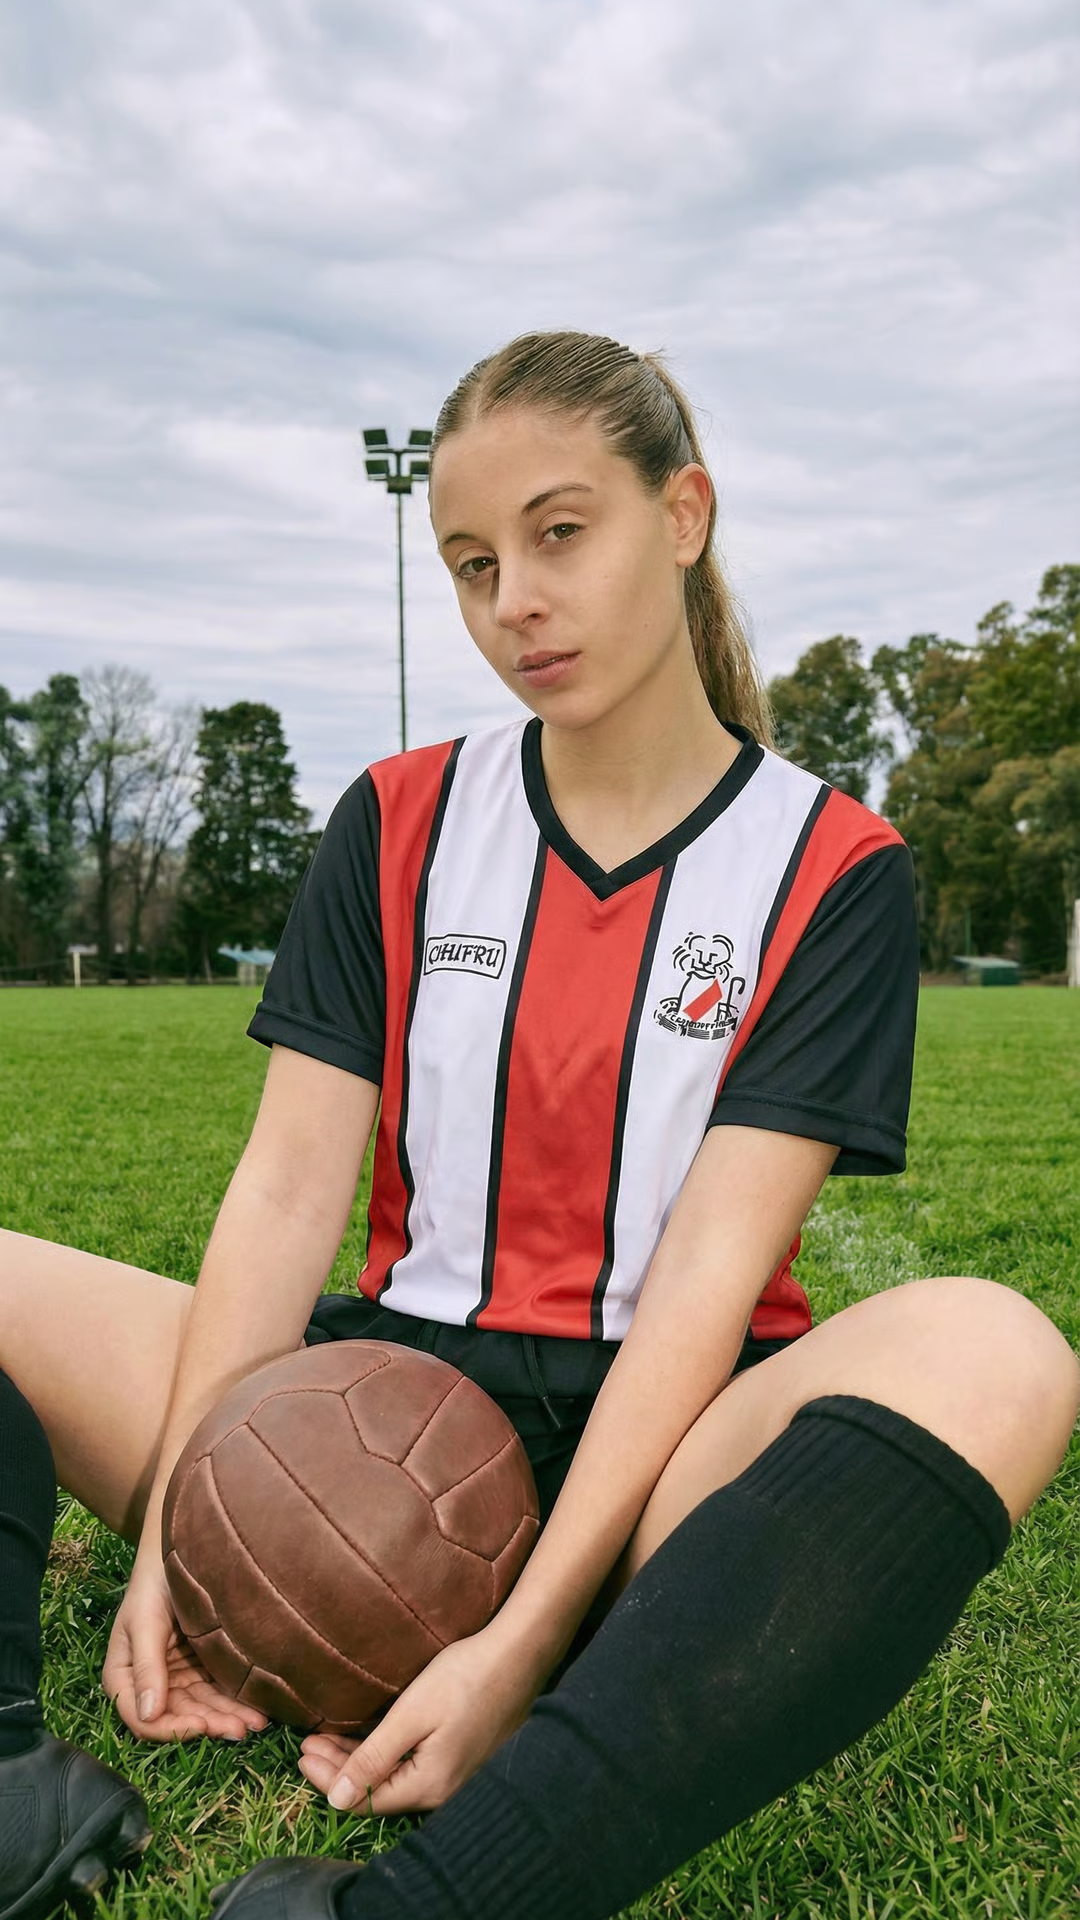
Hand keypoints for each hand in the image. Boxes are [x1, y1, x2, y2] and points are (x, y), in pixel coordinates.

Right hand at [103, 1553, 267, 1742]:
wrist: (177, 1550)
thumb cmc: (153, 1582)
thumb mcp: (145, 1621)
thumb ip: (147, 1666)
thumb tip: (148, 1714)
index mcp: (124, 1675)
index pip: (141, 1717)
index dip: (170, 1728)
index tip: (199, 1725)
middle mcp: (150, 1682)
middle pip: (178, 1715)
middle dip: (209, 1723)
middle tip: (240, 1728)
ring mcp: (176, 1676)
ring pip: (201, 1707)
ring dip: (226, 1718)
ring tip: (256, 1722)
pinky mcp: (200, 1667)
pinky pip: (216, 1691)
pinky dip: (234, 1702)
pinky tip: (256, 1710)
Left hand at [298, 1623, 545, 1813]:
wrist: (519, 1654)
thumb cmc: (465, 1678)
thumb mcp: (411, 1715)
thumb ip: (373, 1759)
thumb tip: (336, 1801)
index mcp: (429, 1787)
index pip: (365, 1799)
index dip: (328, 1781)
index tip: (301, 1754)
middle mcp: (443, 1791)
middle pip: (379, 1791)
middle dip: (338, 1769)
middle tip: (306, 1744)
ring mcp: (455, 1776)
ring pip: (394, 1777)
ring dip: (358, 1759)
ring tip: (326, 1739)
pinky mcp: (462, 1757)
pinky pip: (412, 1766)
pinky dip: (383, 1753)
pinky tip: (366, 1738)